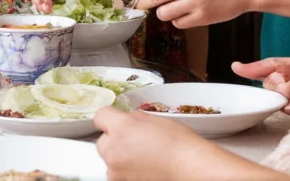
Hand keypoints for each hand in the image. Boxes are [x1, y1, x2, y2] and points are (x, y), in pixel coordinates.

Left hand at [95, 107, 216, 180]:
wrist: (189, 167)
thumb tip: (125, 120)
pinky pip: (116, 172)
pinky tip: (142, 167)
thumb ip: (133, 119)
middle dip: (115, 139)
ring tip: (142, 156)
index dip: (110, 117)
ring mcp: (115, 169)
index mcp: (121, 127)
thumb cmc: (178, 143)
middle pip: (102, 140)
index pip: (100, 116)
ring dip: (119, 156)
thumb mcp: (153, 119)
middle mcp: (113, 148)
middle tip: (135, 140)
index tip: (117, 120)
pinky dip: (125, 170)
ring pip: (109, 158)